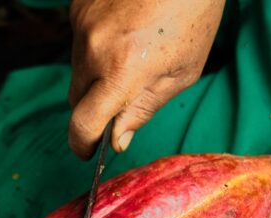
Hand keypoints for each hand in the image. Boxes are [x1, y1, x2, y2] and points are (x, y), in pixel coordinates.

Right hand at [68, 0, 224, 157]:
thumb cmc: (193, 16)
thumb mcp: (181, 74)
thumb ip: (143, 109)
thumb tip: (116, 139)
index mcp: (123, 72)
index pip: (83, 124)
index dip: (82, 144)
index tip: (87, 151)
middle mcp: (94, 50)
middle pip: (76, 100)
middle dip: (94, 107)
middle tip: (122, 96)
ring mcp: (82, 26)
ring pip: (77, 71)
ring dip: (95, 74)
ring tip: (130, 53)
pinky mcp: (78, 9)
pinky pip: (78, 42)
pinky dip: (95, 46)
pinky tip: (122, 32)